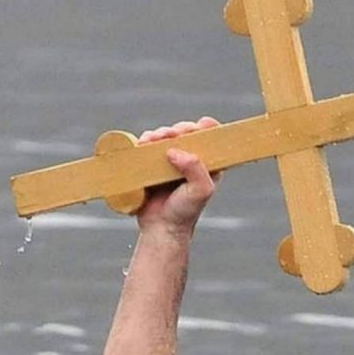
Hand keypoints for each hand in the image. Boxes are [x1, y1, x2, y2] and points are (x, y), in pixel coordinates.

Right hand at [136, 116, 221, 240]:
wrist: (161, 229)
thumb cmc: (185, 212)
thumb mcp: (201, 191)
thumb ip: (195, 168)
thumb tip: (175, 151)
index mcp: (207, 164)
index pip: (210, 137)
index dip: (205, 127)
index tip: (198, 125)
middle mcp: (189, 160)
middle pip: (186, 132)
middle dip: (178, 129)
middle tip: (170, 134)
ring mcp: (170, 162)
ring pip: (166, 137)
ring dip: (159, 133)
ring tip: (153, 139)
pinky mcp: (152, 165)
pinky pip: (149, 147)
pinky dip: (145, 141)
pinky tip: (143, 143)